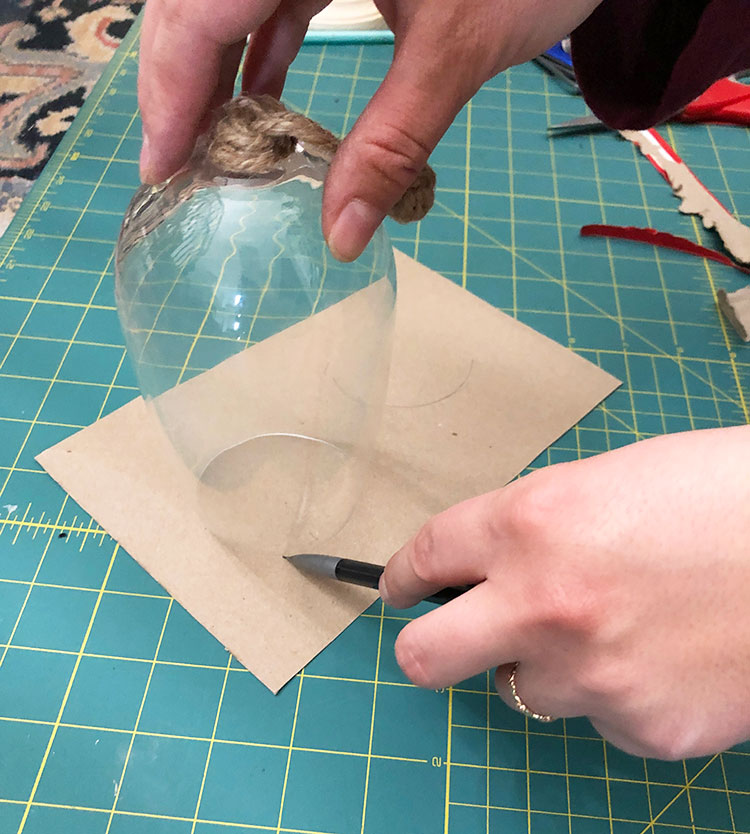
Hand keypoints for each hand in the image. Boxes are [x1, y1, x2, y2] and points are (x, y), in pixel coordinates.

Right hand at [137, 0, 600, 259]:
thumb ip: (392, 144)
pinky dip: (265, 44)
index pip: (198, 8)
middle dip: (183, 82)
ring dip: (219, 68)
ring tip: (214, 144)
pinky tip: (263, 97)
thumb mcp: (457, 51)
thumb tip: (341, 238)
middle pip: (198, 0)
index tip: (160, 166)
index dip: (168, 89)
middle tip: (180, 166)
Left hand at [379, 426, 749, 759]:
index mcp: (531, 522)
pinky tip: (662, 655)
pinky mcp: (644, 730)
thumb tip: (488, 566)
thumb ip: (532, 528)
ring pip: (522, 687)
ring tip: (612, 628)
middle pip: (424, 657)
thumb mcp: (606, 483)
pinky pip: (597, 716)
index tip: (399, 588)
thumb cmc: (719, 494)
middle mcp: (544, 603)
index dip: (403, 574)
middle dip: (429, 644)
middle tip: (450, 634)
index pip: (427, 555)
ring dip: (546, 662)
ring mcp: (592, 675)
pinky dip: (614, 691)